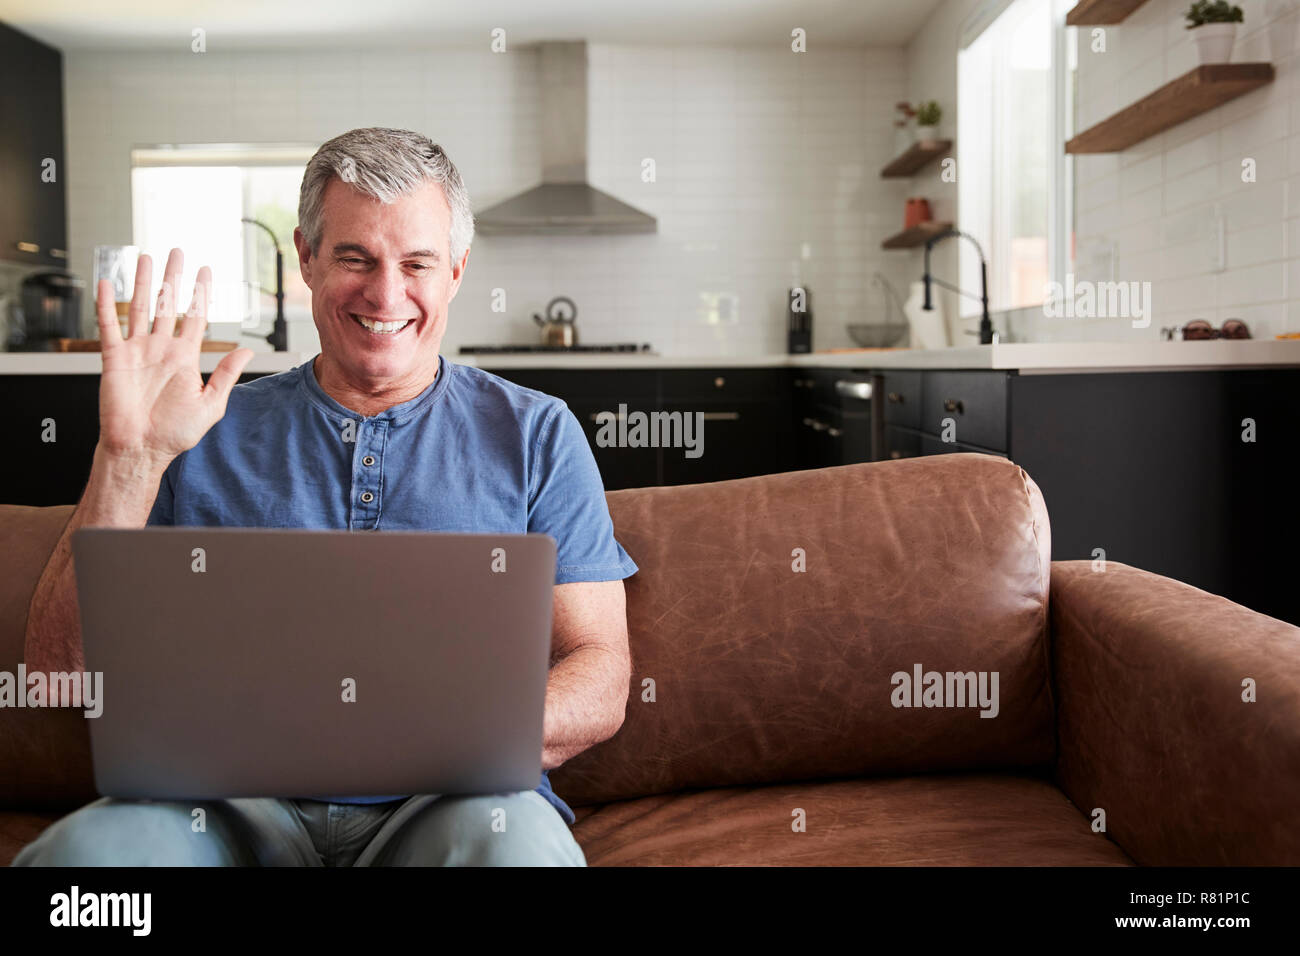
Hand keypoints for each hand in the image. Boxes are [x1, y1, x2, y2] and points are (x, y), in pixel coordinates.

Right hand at [95, 248, 253, 469]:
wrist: (141, 448)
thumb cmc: (174, 433)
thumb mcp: (211, 403)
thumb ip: (226, 374)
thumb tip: (247, 351)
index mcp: (184, 357)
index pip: (194, 317)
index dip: (200, 294)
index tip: (205, 272)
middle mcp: (161, 349)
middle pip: (168, 305)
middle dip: (173, 278)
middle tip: (178, 252)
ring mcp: (137, 351)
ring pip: (141, 308)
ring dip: (144, 283)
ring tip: (147, 258)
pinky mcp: (114, 358)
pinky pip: (109, 326)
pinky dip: (107, 304)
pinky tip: (109, 283)